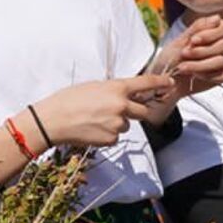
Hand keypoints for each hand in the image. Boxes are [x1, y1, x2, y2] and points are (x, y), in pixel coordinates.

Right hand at [32, 74, 175, 147]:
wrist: (52, 121)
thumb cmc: (68, 100)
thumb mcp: (92, 86)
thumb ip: (111, 90)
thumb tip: (122, 95)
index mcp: (117, 88)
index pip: (146, 84)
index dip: (161, 83)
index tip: (170, 84)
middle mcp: (121, 106)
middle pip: (142, 111)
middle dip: (135, 112)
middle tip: (118, 111)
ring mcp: (117, 124)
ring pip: (126, 125)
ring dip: (116, 124)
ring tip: (94, 120)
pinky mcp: (111, 138)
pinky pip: (115, 137)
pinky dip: (106, 135)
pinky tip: (91, 130)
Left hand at [140, 16, 222, 121]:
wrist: (164, 80)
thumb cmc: (170, 59)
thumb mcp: (179, 41)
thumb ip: (197, 28)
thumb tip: (217, 17)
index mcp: (211, 34)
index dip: (211, 33)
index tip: (193, 40)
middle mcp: (219, 47)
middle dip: (201, 50)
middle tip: (184, 54)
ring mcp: (222, 61)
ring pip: (222, 60)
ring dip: (200, 64)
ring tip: (182, 67)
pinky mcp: (222, 76)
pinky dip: (207, 75)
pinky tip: (195, 76)